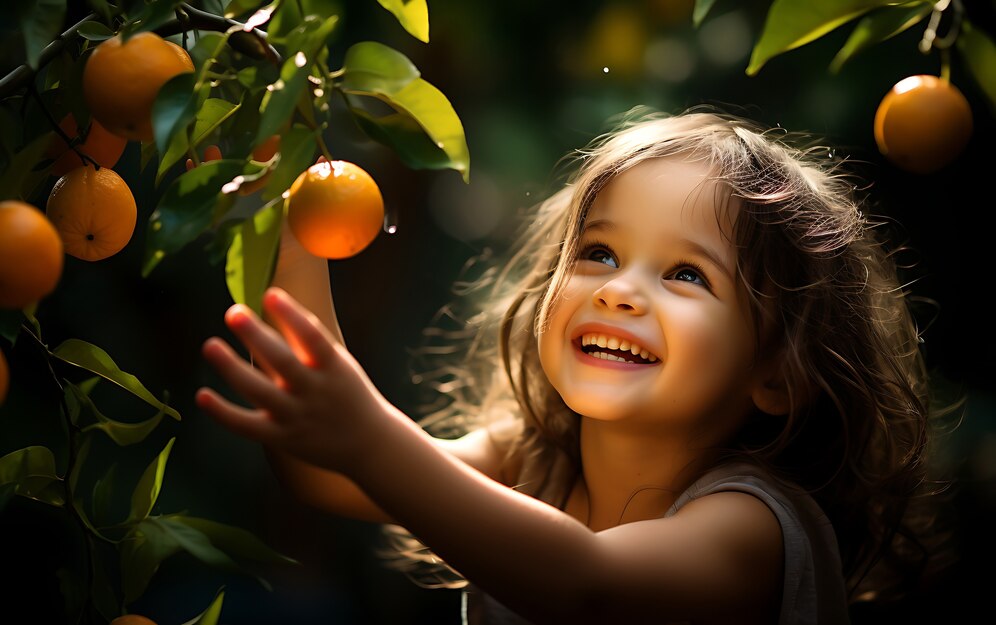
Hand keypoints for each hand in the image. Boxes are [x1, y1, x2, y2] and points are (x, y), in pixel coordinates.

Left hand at [196, 287, 388, 473]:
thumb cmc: (347, 394)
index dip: (292, 315)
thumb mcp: (338, 364)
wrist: (368, 444)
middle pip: (282, 361)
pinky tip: (202, 395)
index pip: (313, 337)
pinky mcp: (281, 438)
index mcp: (333, 367)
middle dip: (257, 336)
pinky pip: (247, 426)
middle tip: (234, 312)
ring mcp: (296, 415)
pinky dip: (223, 413)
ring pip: (260, 392)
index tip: (271, 294)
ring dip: (232, 368)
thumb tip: (272, 306)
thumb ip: (306, 343)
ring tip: (210, 345)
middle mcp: (314, 390)